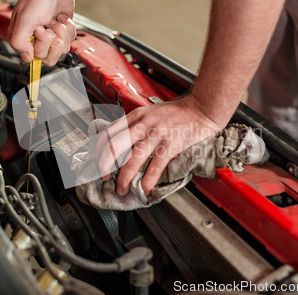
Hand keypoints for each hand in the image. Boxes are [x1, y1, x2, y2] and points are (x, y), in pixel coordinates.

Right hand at [8, 0, 75, 65]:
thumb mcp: (24, 21)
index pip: (35, 58)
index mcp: (23, 39)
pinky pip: (70, 40)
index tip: (40, 32)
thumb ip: (19, 42)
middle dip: (53, 40)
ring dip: (61, 32)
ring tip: (54, 20)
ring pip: (62, 49)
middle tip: (49, 26)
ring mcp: (51, 37)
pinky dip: (68, 28)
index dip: (41, 46)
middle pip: (50, 57)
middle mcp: (36, 40)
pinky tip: (60, 19)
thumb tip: (27, 58)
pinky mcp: (62, 33)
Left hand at [96, 95, 221, 195]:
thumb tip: (119, 141)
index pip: (109, 132)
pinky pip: (156, 165)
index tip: (96, 160)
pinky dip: (148, 180)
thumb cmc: (177, 113)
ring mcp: (157, 134)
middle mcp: (144, 124)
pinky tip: (145, 188)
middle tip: (104, 176)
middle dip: (105, 164)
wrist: (201, 109)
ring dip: (124, 177)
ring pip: (133, 158)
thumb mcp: (150, 112)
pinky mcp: (171, 144)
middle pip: (115, 145)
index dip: (99, 149)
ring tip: (122, 188)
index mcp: (136, 116)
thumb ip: (135, 124)